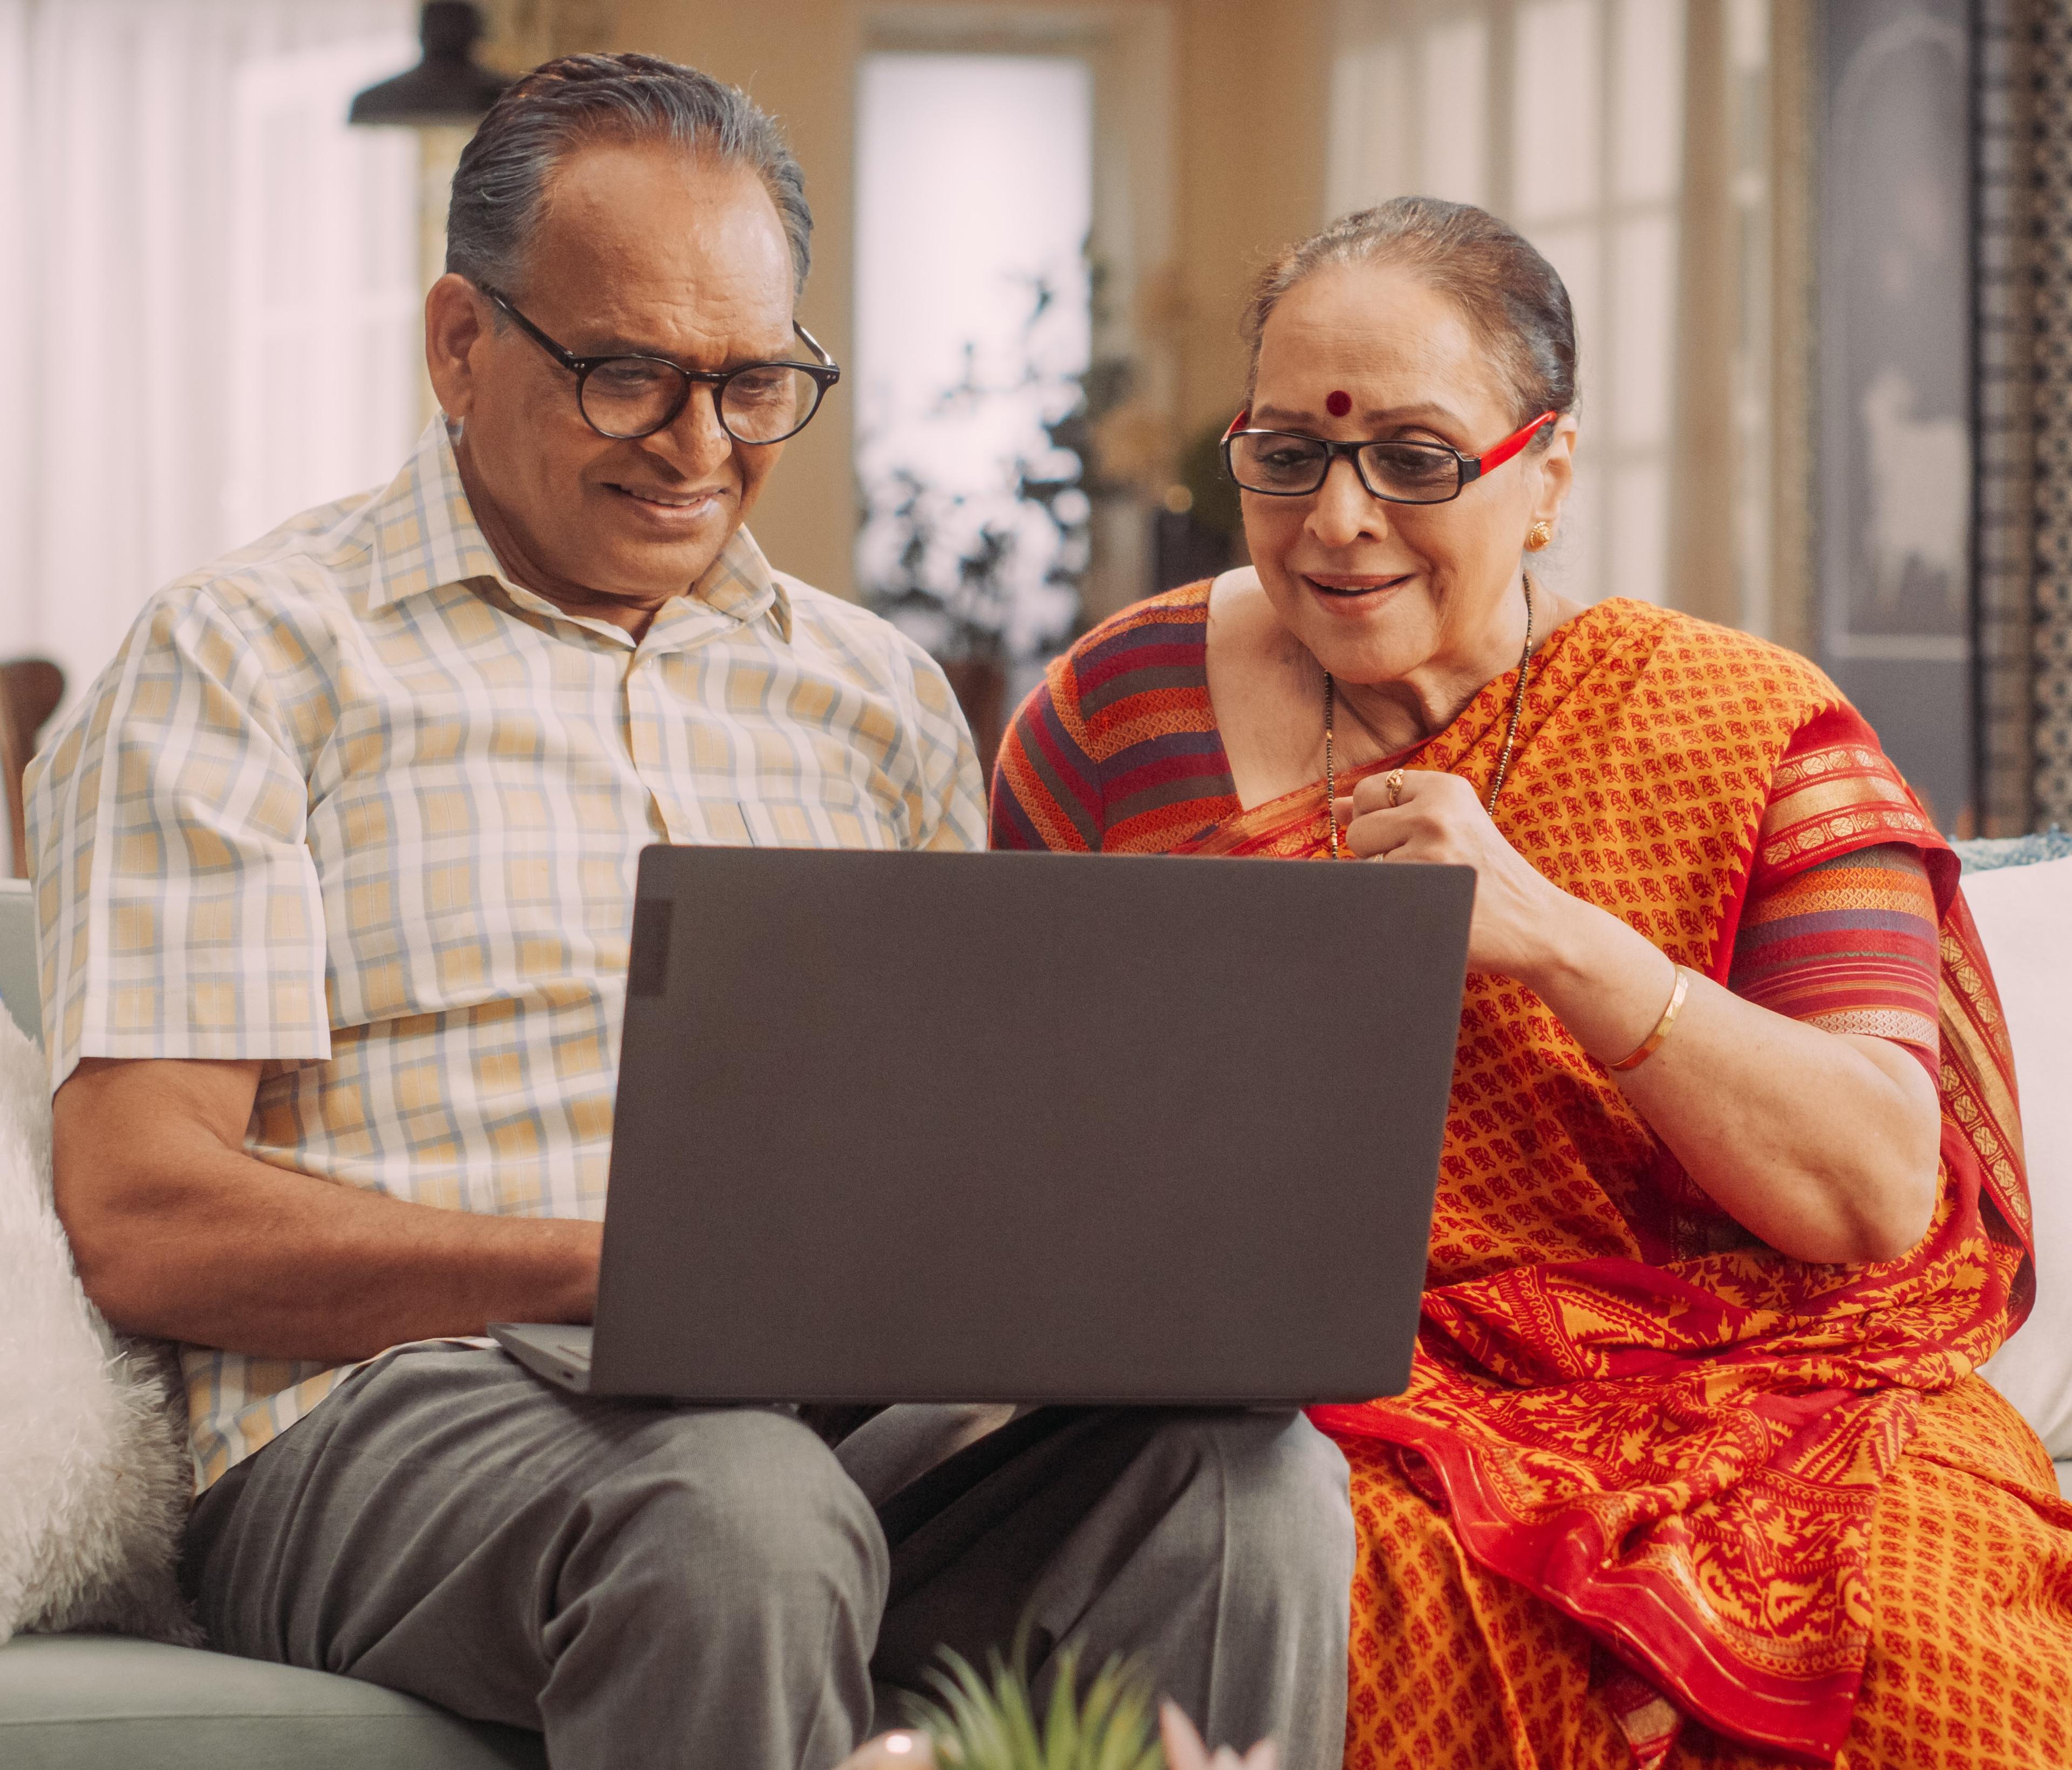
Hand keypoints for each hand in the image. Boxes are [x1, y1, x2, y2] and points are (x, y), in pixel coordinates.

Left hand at [1336, 769, 1574, 981]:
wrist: (1534, 924)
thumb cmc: (1488, 877)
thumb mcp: (1453, 825)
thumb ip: (1395, 810)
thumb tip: (1336, 804)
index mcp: (1445, 788)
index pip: (1370, 790)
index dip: (1376, 819)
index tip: (1405, 838)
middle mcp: (1435, 812)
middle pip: (1358, 829)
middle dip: (1377, 853)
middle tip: (1424, 869)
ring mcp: (1426, 851)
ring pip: (1360, 864)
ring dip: (1382, 881)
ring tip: (1425, 888)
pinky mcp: (1418, 889)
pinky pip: (1370, 892)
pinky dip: (1385, 904)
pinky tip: (1420, 907)